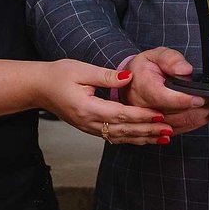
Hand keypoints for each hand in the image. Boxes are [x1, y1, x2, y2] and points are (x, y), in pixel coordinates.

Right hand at [40, 59, 170, 145]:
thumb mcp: (81, 70)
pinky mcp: (90, 128)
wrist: (39, 88)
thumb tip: (129, 77)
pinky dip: (131, 139)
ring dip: (143, 138)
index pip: (120, 114)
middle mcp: (89, 123)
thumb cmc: (58, 76)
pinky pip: (114, 137)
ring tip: (163, 138)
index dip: (142, 116)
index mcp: (87, 108)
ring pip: (121, 137)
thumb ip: (106, 76)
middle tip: (169, 130)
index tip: (160, 115)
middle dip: (148, 131)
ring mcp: (89, 128)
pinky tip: (145, 139)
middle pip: (124, 130)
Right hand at [123, 47, 208, 134]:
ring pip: (179, 125)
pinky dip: (196, 124)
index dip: (183, 100)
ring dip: (201, 117)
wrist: (133, 81)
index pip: (163, 98)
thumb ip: (171, 60)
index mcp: (143, 87)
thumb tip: (185, 70)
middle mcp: (144, 108)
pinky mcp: (158, 128)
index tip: (200, 98)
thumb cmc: (145, 68)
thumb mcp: (156, 55)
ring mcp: (150, 121)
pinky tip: (207, 114)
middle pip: (175, 114)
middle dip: (200, 108)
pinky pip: (179, 130)